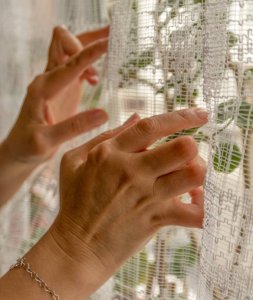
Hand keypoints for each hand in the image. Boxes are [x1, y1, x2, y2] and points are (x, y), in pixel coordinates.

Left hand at [2, 26, 108, 167]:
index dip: (92, 52)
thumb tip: (104, 113)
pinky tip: (96, 80)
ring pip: (70, 48)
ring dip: (89, 43)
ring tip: (111, 44)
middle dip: (88, 36)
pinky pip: (75, 63)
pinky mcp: (62, 85)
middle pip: (64, 41)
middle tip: (112, 35)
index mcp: (43, 88)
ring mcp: (55, 79)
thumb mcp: (46, 142)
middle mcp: (47, 78)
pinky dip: (89, 62)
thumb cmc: (28, 146)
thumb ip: (74, 127)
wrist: (20, 149)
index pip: (71, 63)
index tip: (111, 42)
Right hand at [49, 109, 207, 296]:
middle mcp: (133, 171)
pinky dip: (203, 206)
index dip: (180, 116)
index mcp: (111, 153)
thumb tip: (137, 117)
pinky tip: (195, 200)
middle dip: (192, 145)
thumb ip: (105, 135)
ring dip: (198, 171)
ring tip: (190, 174)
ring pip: (192, 175)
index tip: (200, 114)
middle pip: (182, 149)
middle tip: (188, 151)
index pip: (152, 127)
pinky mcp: (157, 219)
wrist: (77, 246)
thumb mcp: (74, 160)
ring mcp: (147, 196)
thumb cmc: (74, 201)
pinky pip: (195, 214)